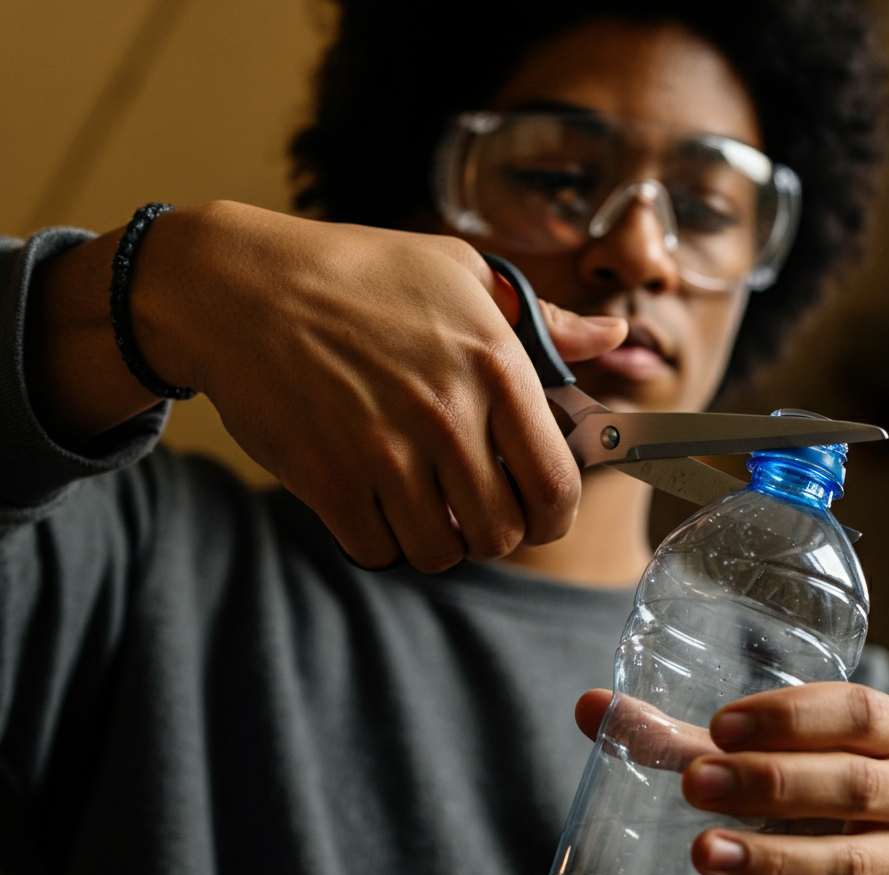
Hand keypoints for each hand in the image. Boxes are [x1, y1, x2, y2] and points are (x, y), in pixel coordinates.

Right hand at [29, 202, 625, 570]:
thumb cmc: (357, 274)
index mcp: (493, 365)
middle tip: (471, 507)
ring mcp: (384, 453)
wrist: (241, 286)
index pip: (555, 484)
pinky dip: (380, 540)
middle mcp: (445, 415)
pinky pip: (377, 551)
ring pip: (440, 552)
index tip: (540, 514)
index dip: (554, 515)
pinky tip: (373, 501)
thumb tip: (613, 338)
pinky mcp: (328, 481)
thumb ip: (545, 320)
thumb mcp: (461, 273)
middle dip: (493, 531)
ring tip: (420, 501)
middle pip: (500, 533)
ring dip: (436, 539)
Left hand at [575, 684, 888, 874]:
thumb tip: (589, 706)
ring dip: (770, 861)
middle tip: (695, 786)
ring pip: (844, 864)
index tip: (719, 726)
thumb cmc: (827, 786)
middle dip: (768, 784)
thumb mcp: (782, 754)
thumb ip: (689, 736)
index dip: (788, 717)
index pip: (853, 712)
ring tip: (703, 854)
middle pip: (849, 786)